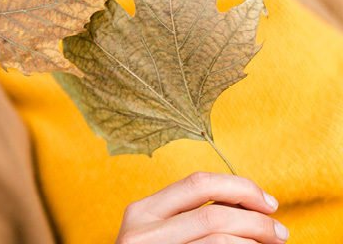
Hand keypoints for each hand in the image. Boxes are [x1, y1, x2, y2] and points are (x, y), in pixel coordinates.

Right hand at [116, 172, 288, 243]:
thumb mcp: (159, 234)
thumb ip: (189, 216)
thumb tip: (250, 204)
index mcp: (141, 211)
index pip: (198, 183)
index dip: (241, 187)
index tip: (268, 204)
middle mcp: (141, 232)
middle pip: (214, 214)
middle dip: (258, 222)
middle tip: (279, 234)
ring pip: (220, 240)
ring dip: (254, 243)